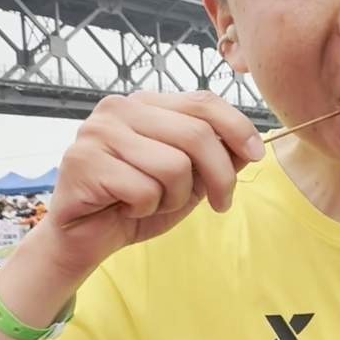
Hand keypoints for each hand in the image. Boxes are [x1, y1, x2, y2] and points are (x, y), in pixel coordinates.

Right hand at [40, 92, 264, 278]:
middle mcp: (120, 108)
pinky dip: (145, 209)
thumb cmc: (137, 203)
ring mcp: (98, 132)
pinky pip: (143, 190)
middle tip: (221, 204)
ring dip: (175, 198)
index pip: (203, 101)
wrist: (86, 238)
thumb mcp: (189, 180)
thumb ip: (216, 158)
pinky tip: (126, 208)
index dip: (238, 127)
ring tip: (154, 202)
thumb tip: (251, 146)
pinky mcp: (82, 162)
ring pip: (173, 166)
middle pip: (195, 135)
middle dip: (220, 177)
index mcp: (147, 103)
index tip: (257, 154)